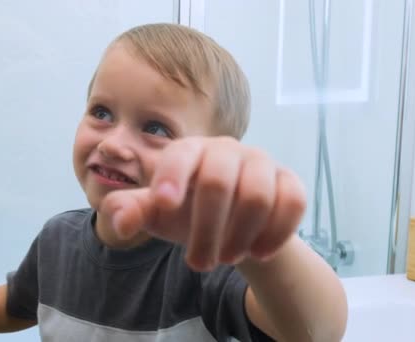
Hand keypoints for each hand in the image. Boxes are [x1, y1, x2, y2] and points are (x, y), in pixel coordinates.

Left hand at [101, 136, 306, 271]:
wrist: (230, 220)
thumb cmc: (186, 211)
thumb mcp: (155, 214)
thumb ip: (130, 211)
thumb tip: (121, 222)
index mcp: (190, 151)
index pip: (181, 155)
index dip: (172, 176)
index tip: (164, 206)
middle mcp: (228, 150)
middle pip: (218, 182)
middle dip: (206, 231)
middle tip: (199, 264)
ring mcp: (262, 163)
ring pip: (258, 196)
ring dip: (240, 237)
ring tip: (227, 258)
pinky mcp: (289, 182)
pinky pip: (293, 203)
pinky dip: (275, 234)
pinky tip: (259, 252)